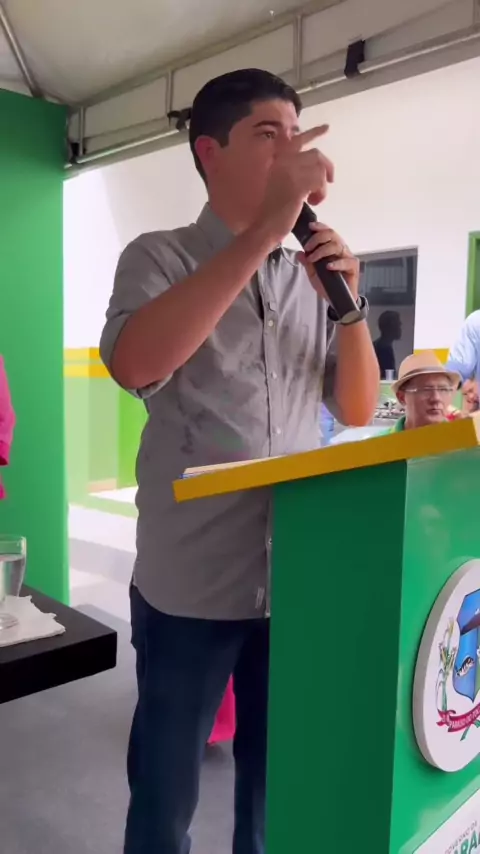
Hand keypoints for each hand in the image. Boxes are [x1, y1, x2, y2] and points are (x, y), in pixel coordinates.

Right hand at [250, 125, 333, 248]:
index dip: (313, 133)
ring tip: (315, 198)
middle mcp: (284, 162)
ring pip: (319, 168)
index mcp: (278, 161)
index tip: (327, 127)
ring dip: (322, 185)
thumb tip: (314, 170)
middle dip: (327, 167)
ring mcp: (290, 171)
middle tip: (331, 180)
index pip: (297, 140)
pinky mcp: (298, 184)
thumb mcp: (282, 185)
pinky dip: (321, 193)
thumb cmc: (273, 211)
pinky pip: (320, 181)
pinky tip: (313, 202)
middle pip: (315, 154)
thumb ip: (293, 173)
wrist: (265, 225)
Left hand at [298, 222, 358, 299]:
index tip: (310, 227)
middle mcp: (341, 249)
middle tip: (308, 247)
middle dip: (317, 238)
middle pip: (332, 235)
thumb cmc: (327, 285)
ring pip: (337, 246)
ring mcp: (348, 257)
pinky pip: (346, 262)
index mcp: (332, 248)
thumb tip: (299, 253)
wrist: (337, 300)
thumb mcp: (313, 274)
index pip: (327, 232)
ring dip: (322, 250)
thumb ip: (307, 263)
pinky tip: (328, 266)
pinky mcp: (353, 267)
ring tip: (313, 258)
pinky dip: (336, 263)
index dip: (320, 227)